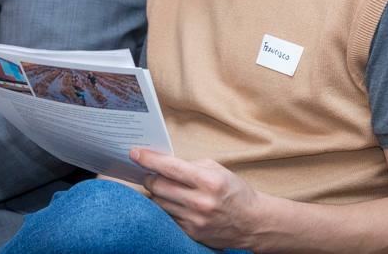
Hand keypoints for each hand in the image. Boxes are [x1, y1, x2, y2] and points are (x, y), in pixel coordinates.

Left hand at [132, 148, 260, 249]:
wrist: (253, 222)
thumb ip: (190, 165)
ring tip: (162, 188)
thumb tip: (163, 163)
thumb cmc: (234, 192)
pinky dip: (165, 208)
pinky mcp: (191, 233)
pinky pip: (167, 217)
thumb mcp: (217, 169)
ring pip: (159, 203)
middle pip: (158, 186)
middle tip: (149, 172)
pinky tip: (171, 202)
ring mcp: (194, 221)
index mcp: (208, 181)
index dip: (148, 159)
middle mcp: (200, 202)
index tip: (134, 153)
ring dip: (156, 193)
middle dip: (150, 176)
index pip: (170, 167)